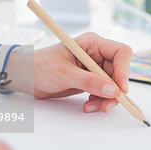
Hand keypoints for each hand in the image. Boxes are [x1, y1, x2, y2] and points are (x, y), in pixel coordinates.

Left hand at [6, 32, 132, 112]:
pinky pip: (103, 92)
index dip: (124, 70)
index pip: (121, 52)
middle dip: (114, 90)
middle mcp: (96, 54)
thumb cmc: (40, 66)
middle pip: (119, 72)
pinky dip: (99, 101)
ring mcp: (94, 68)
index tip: (120, 88)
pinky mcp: (90, 80)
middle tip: (106, 105)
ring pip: (113, 85)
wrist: (26, 76)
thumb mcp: (64, 74)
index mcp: (92, 44)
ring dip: (106, 99)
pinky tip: (87, 105)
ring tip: (91, 106)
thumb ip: (89, 82)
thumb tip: (112, 90)